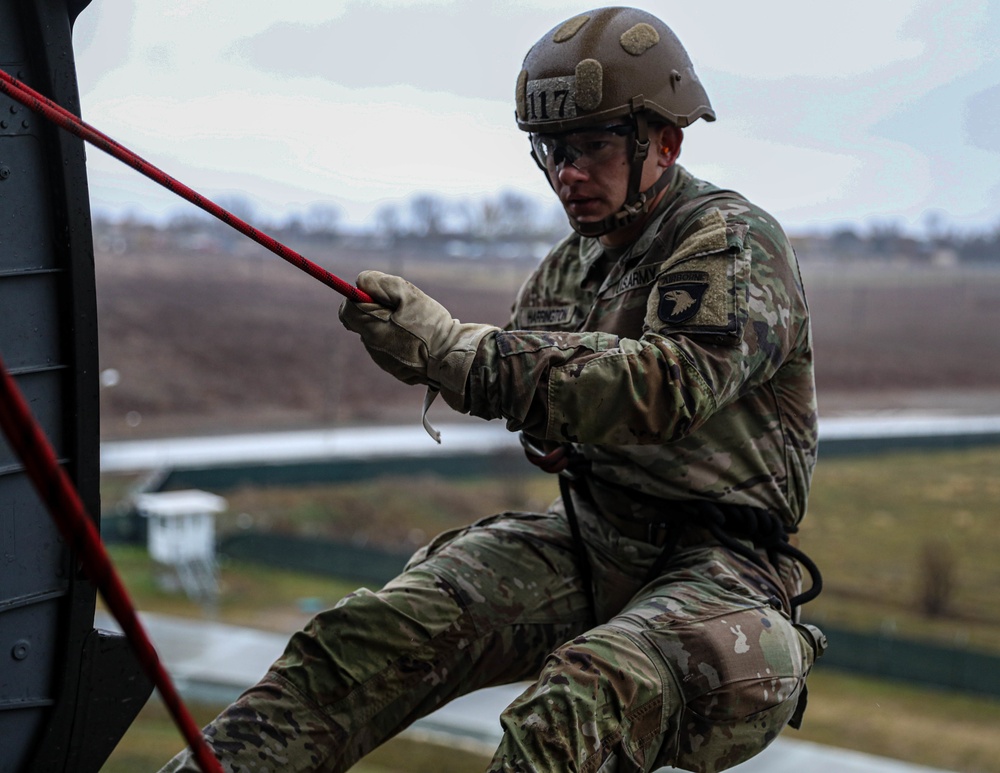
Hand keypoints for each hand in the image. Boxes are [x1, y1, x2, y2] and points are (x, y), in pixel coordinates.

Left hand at [338, 271, 498, 403]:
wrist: (451, 359)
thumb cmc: (432, 326)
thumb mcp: (409, 296)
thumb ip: (381, 284)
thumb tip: (361, 282)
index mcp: (372, 328)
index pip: (347, 310)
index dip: (358, 297)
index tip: (378, 295)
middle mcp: (373, 347)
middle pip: (362, 322)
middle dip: (377, 311)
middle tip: (402, 309)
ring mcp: (383, 360)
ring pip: (377, 335)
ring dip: (389, 325)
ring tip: (415, 325)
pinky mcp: (395, 369)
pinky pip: (389, 348)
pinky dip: (398, 340)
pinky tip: (418, 339)